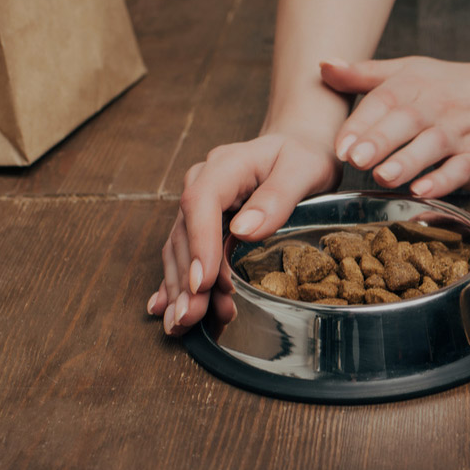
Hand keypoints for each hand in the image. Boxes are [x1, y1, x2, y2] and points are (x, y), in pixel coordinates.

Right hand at [147, 127, 341, 334]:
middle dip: (186, 279)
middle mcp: (204, 184)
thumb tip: (244, 230)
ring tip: (184, 323)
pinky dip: (177, 282)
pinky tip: (165, 308)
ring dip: (180, 288)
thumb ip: (277, 197)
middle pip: (184, 233)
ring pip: (179, 249)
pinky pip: (184, 254)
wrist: (299, 147)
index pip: (201, 202)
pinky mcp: (203, 225)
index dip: (198, 244)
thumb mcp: (305, 168)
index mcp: (226, 165)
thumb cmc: (305, 156)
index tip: (203, 282)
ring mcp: (200, 206)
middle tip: (191, 317)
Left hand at [319, 56, 469, 196]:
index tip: (341, 146)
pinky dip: (443, 181)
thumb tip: (323, 66)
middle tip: (356, 159)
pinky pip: (461, 169)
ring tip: (383, 177)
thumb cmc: (452, 87)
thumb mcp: (409, 72)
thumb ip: (364, 75)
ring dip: (407, 162)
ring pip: (432, 147)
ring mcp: (459, 134)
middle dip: (381, 141)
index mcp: (414, 85)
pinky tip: (423, 191)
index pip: (384, 101)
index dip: (361, 124)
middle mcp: (436, 107)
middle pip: (407, 121)